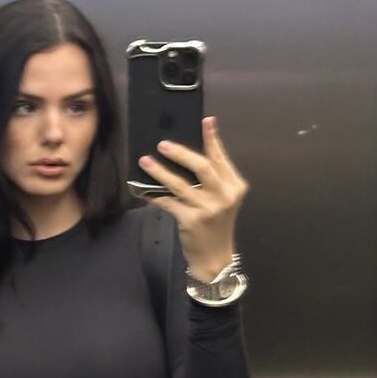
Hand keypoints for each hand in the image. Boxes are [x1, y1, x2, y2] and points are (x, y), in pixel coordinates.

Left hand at [138, 116, 248, 280]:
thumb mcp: (223, 201)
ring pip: (180, 184)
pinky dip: (153, 196)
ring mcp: (208, 209)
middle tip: (162, 144)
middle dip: (181, 153)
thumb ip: (213, 180)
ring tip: (146, 161)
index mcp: (234, 186)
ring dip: (160, 172)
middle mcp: (224, 196)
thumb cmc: (216, 226)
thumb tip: (187, 156)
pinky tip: (142, 190)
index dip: (212, 139)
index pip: (220, 158)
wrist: (215, 257)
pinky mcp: (191, 220)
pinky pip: (168, 202)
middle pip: (202, 167)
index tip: (206, 120)